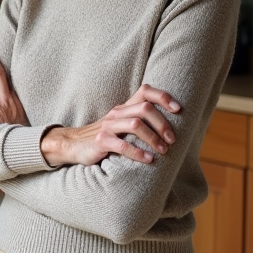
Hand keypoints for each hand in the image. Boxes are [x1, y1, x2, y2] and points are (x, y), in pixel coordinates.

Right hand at [41, 84, 180, 166]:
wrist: (73, 145)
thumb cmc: (105, 137)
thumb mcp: (121, 125)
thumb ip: (139, 122)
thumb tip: (171, 128)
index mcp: (124, 108)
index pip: (145, 92)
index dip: (164, 97)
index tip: (178, 109)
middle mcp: (117, 113)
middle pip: (145, 109)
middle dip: (162, 124)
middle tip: (172, 140)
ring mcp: (108, 126)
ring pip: (136, 124)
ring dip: (153, 138)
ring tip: (163, 151)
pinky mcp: (101, 141)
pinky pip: (122, 145)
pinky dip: (138, 153)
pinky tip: (148, 159)